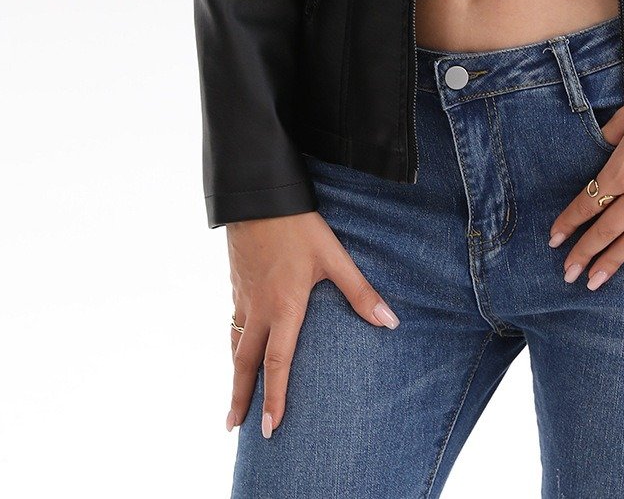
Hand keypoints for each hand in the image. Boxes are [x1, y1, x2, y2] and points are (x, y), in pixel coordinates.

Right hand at [225, 211, 400, 437]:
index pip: (277, 363)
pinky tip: (238, 344)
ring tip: (233, 398)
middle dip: (240, 398)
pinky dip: (233, 342)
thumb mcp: (334, 256)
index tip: (268, 429)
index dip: (273, 398)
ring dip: (234, 373)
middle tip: (233, 428)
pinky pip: (233, 321)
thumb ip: (360, 291)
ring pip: (235, 343)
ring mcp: (243, 295)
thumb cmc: (299, 225)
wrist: (258, 195)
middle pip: (245, 362)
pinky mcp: (236, 281)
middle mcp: (259, 308)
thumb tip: (390, 322)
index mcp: (284, 307)